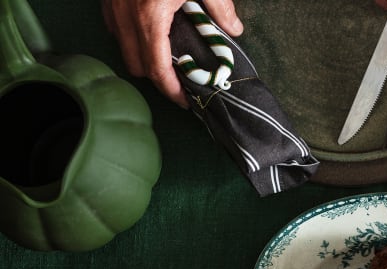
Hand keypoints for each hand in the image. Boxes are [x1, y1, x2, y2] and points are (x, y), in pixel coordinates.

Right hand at [101, 0, 243, 106]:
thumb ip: (220, 7)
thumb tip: (234, 30)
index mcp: (150, 17)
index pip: (156, 69)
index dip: (171, 91)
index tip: (186, 101)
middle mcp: (125, 15)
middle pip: (136, 66)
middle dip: (157, 79)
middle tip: (181, 82)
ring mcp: (111, 5)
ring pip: (123, 47)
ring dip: (143, 58)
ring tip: (168, 60)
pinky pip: (115, 27)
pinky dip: (131, 38)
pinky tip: (151, 34)